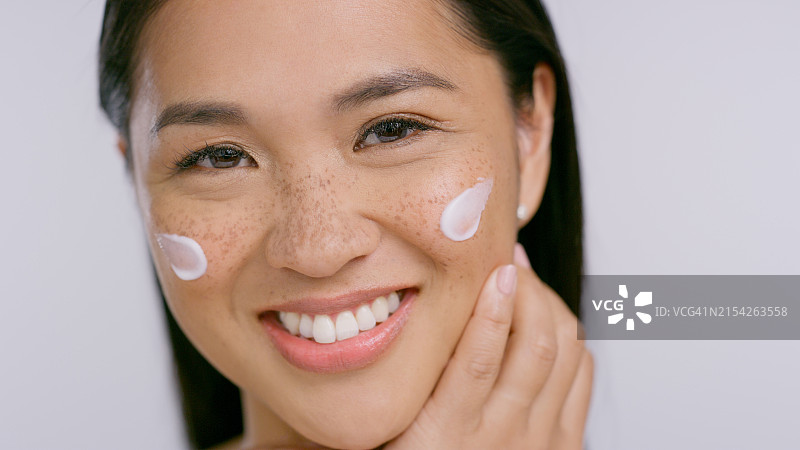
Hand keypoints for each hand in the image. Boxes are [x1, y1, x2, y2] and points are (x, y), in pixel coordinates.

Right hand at [385, 244, 593, 449]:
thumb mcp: (397, 427)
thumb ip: (414, 378)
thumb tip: (422, 315)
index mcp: (449, 430)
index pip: (480, 358)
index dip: (494, 306)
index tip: (496, 269)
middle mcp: (503, 435)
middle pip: (538, 346)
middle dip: (531, 290)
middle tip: (511, 264)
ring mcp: (542, 441)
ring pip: (569, 353)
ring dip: (553, 306)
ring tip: (529, 284)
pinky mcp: (566, 444)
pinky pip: (584, 375)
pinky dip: (572, 337)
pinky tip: (549, 322)